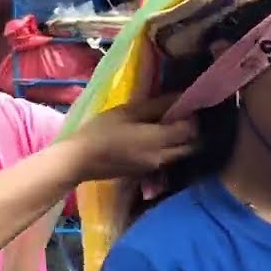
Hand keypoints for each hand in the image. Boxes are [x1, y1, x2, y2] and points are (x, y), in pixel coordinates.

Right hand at [74, 94, 197, 180]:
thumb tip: (178, 98)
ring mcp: (154, 168)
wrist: (79, 161)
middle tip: (177, 117)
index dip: (190, 117)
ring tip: (165, 126)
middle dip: (190, 131)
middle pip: (191, 145)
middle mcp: (162, 157)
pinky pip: (167, 160)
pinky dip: (169, 149)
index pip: (190, 129)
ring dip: (180, 141)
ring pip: (180, 154)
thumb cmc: (101, 131)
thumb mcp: (127, 112)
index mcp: (158, 140)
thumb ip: (155, 106)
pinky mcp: (146, 173)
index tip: (182, 106)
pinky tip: (154, 139)